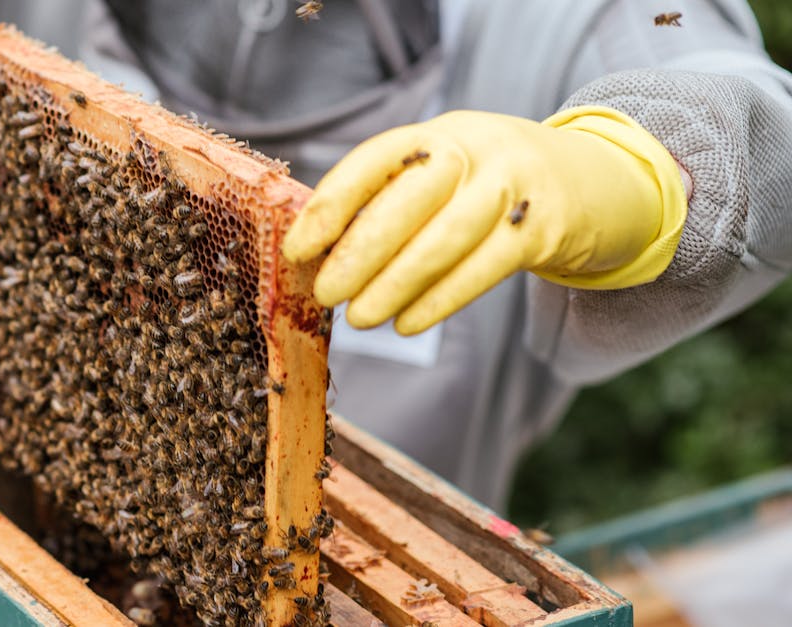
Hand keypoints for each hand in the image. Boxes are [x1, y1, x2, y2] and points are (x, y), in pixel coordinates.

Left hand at [281, 107, 687, 334]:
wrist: (591, 182)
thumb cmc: (486, 188)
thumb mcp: (444, 174)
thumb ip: (391, 201)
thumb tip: (319, 254)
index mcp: (439, 134)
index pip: (376, 161)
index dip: (332, 204)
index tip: (299, 248)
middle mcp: (477, 148)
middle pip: (412, 197)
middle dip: (361, 250)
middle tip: (327, 292)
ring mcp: (515, 185)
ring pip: (447, 237)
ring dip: (396, 282)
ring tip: (359, 317)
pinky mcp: (543, 227)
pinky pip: (485, 267)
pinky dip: (441, 299)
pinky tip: (406, 323)